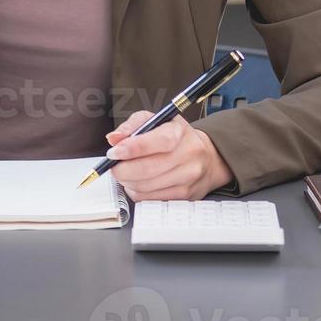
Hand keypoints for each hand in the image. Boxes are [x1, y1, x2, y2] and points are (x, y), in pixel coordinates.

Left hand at [104, 111, 234, 200]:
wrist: (207, 158)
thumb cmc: (177, 138)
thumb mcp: (156, 121)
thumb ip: (132, 126)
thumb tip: (114, 138)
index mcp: (179, 132)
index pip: (157, 141)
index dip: (131, 149)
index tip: (114, 152)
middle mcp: (188, 154)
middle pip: (148, 169)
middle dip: (122, 170)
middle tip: (114, 166)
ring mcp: (188, 177)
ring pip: (146, 187)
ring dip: (128, 182)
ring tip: (126, 172)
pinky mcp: (184, 195)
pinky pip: (150, 198)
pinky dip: (136, 191)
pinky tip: (138, 182)